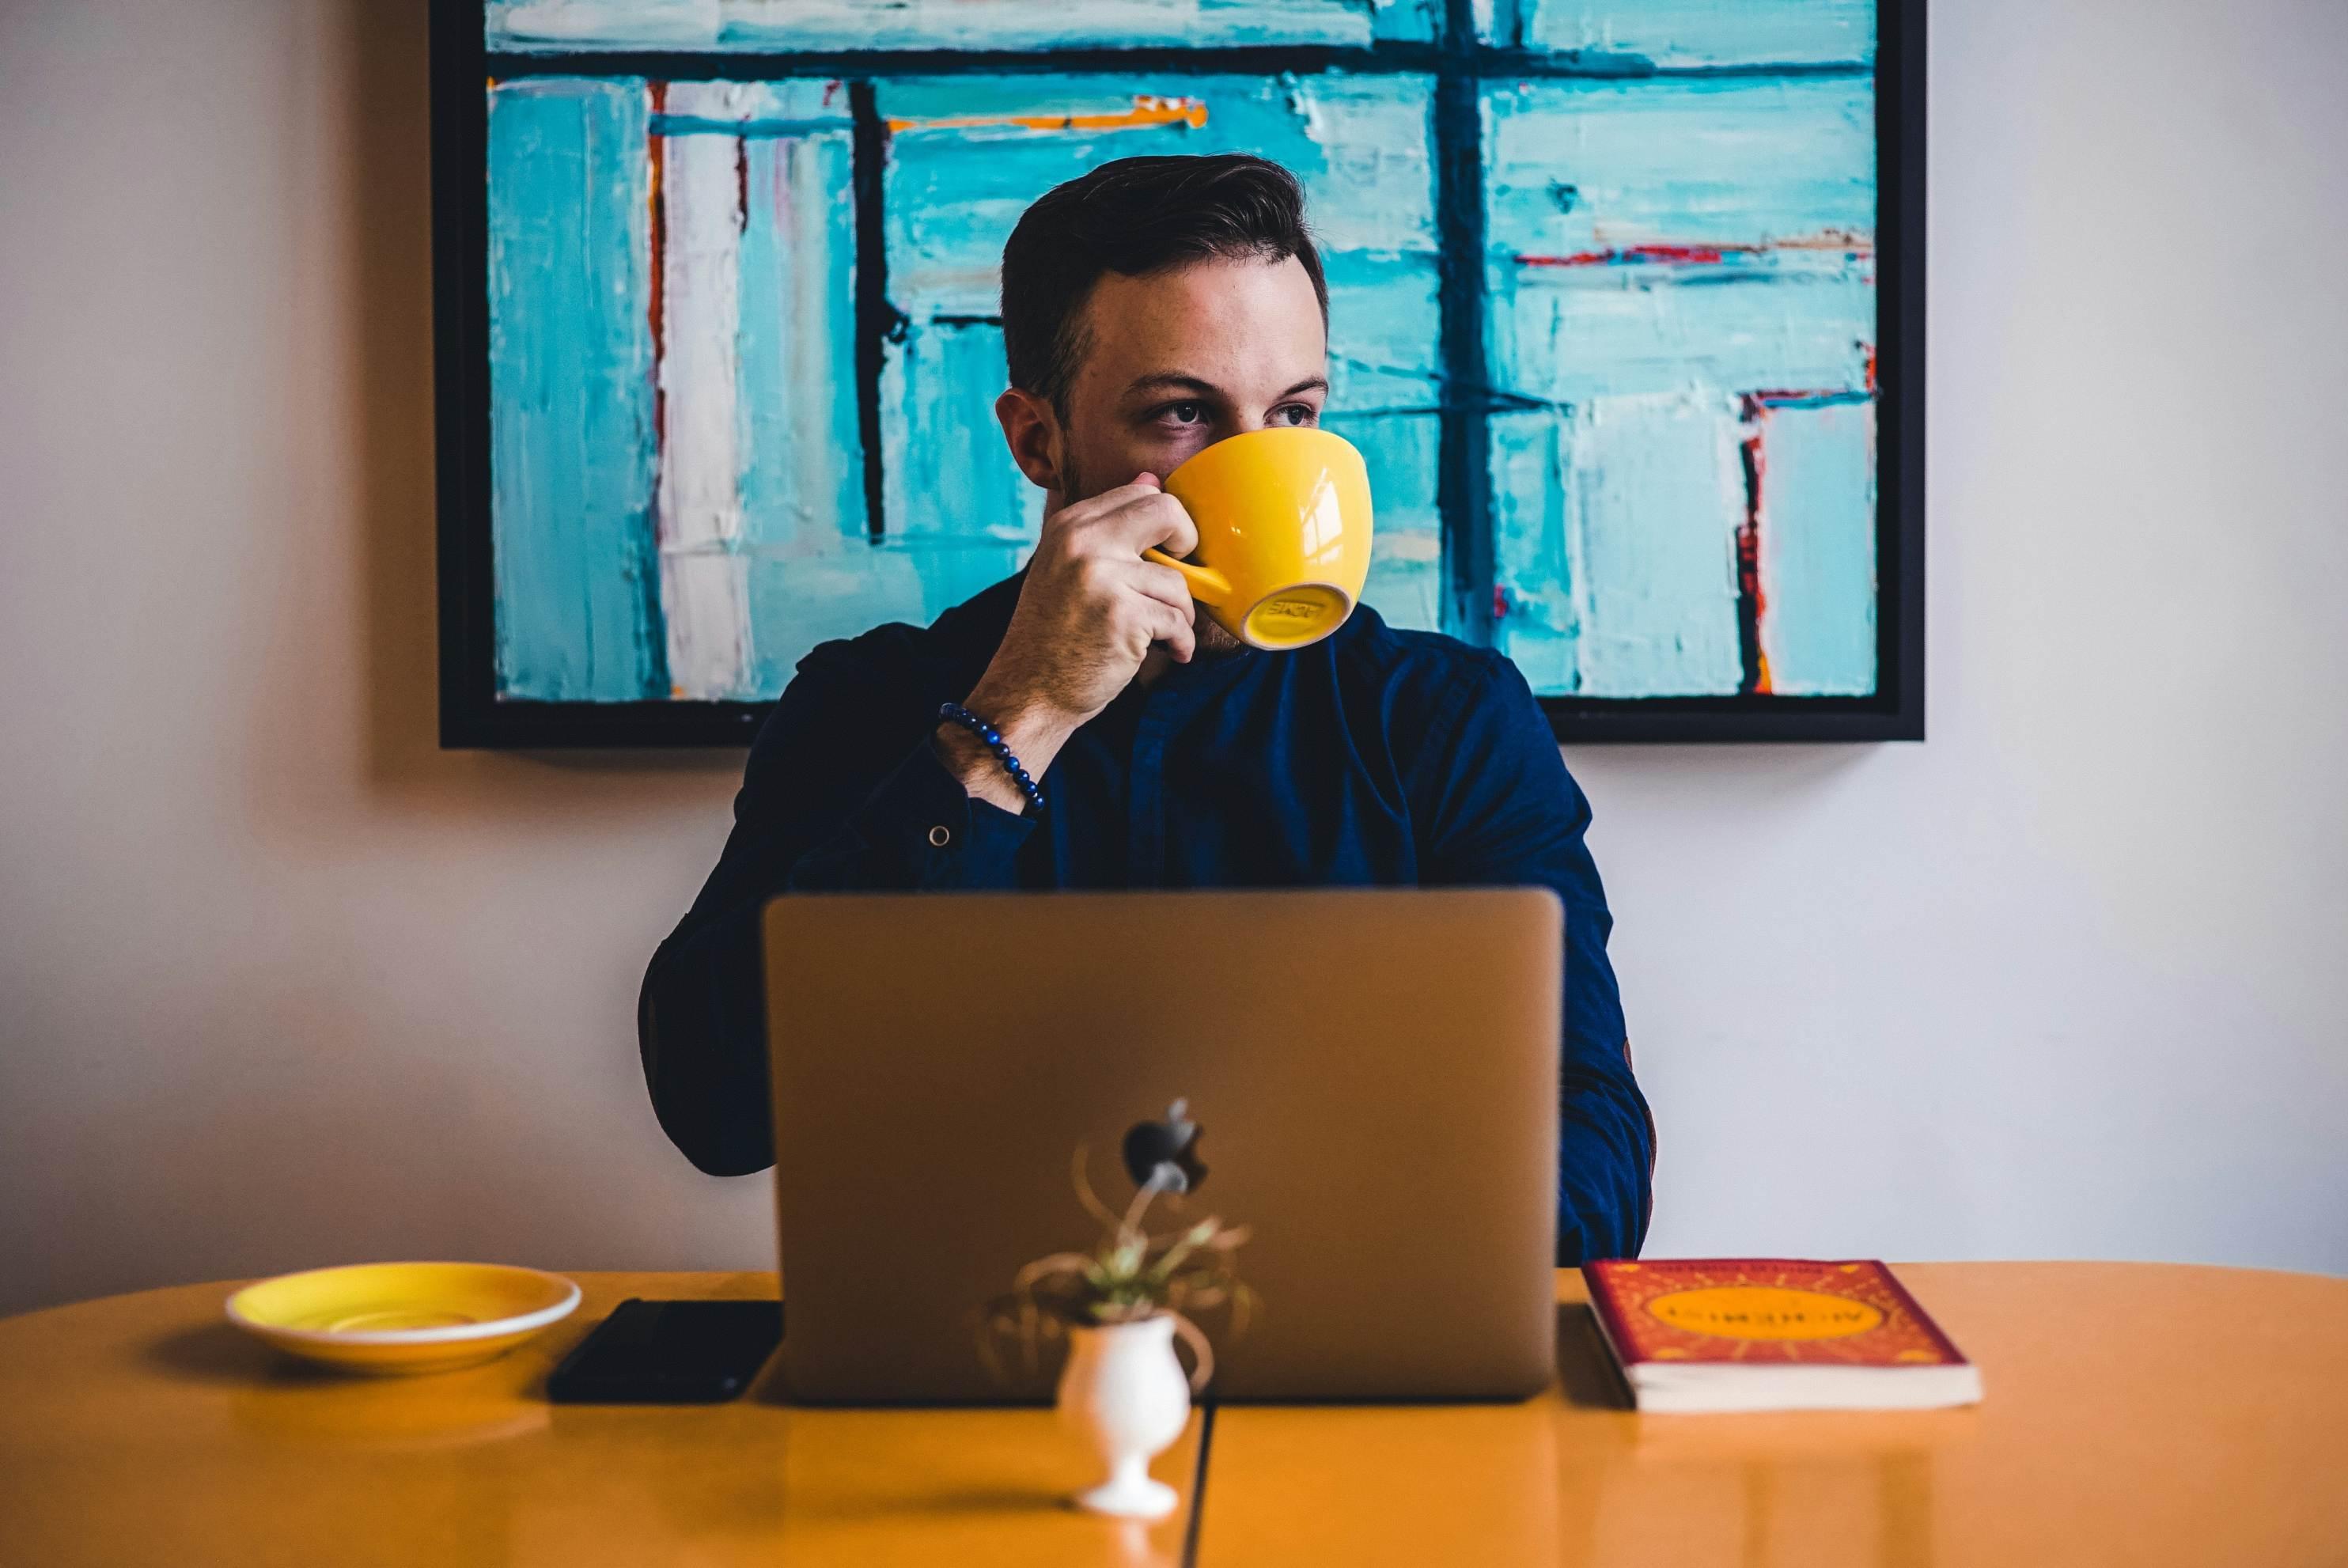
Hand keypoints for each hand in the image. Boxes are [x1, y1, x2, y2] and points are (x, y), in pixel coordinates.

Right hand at [936, 475, 1198, 809]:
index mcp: (1070, 526)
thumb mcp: (1068, 567)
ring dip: (1180, 614)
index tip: (1168, 551)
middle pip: (1167, 513)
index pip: (1139, 494)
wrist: (1029, 691)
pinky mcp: (1123, 615)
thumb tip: (1151, 481)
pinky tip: (1169, 653)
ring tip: (1163, 635)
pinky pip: (1178, 621)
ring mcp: (1103, 577)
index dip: (1166, 522)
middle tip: (1178, 579)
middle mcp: (1084, 542)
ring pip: (1178, 581)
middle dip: (1187, 544)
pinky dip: (1180, 643)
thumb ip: (1107, 527)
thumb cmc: (1054, 634)